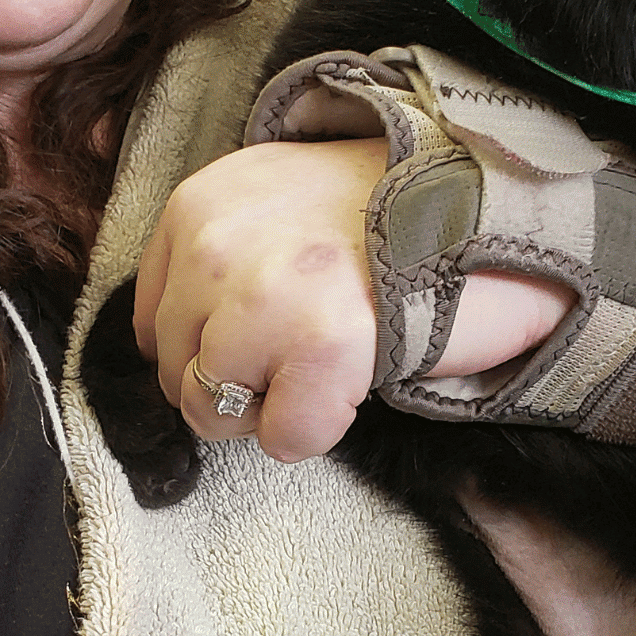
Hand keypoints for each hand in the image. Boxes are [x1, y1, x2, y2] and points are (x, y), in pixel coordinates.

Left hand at [133, 139, 576, 461]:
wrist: (483, 203)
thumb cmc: (380, 211)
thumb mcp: (269, 197)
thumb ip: (212, 252)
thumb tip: (171, 345)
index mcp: (196, 203)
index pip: (153, 321)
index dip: (211, 343)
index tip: (267, 331)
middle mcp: (214, 245)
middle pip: (177, 370)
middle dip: (238, 380)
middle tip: (305, 345)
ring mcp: (263, 296)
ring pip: (213, 410)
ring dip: (272, 406)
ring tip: (327, 359)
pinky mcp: (320, 346)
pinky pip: (282, 438)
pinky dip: (317, 429)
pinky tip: (353, 377)